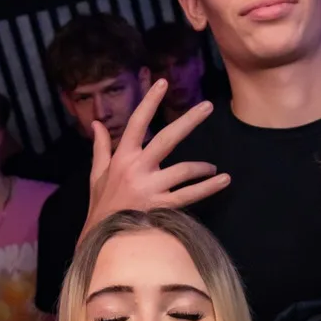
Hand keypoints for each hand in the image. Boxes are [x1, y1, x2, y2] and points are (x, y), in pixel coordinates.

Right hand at [86, 78, 231, 229]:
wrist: (102, 238)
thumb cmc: (102, 206)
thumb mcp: (97, 174)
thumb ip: (100, 147)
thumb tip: (97, 123)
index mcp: (122, 157)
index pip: (137, 123)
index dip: (150, 102)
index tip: (162, 82)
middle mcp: (137, 169)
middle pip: (167, 138)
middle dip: (188, 121)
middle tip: (207, 106)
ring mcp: (150, 188)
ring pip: (183, 170)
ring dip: (201, 167)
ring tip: (213, 168)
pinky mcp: (161, 207)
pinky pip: (189, 195)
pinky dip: (208, 187)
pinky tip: (223, 180)